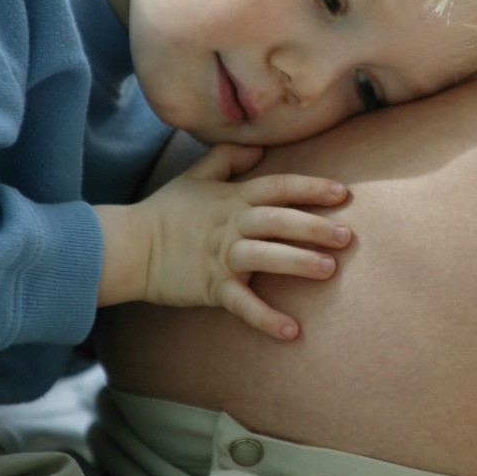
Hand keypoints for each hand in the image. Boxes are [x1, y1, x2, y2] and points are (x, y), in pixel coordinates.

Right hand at [95, 143, 350, 338]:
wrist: (129, 246)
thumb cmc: (167, 211)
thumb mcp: (196, 176)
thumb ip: (228, 157)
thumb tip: (258, 145)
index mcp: (233, 198)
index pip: (278, 187)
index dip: (310, 188)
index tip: (342, 192)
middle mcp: (232, 224)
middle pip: (278, 221)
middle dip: (314, 227)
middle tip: (347, 236)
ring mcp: (221, 256)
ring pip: (265, 256)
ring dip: (297, 262)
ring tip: (329, 270)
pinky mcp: (211, 286)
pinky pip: (242, 303)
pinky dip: (266, 317)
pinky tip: (291, 330)